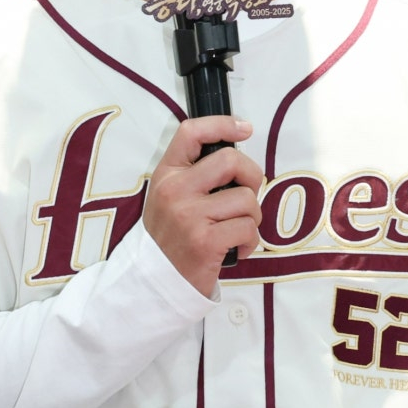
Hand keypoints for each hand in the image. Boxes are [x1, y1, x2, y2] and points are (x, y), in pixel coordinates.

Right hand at [143, 116, 262, 296]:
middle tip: (248, 192)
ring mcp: (189, 216)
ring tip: (236, 228)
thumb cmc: (171, 236)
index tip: (244, 128)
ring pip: (246, 199)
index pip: (191, 133)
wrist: (155, 283)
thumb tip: (237, 155)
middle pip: (230, 160)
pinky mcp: (205, 242)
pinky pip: (248, 227)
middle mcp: (175, 190)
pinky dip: (250, 240)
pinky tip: (236, 247)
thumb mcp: (170, 197)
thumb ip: (195, 174)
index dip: (222, 124)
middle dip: (251, 176)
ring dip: (252, 216)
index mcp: (167, 174)